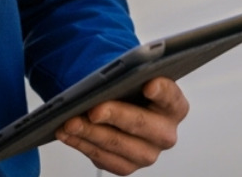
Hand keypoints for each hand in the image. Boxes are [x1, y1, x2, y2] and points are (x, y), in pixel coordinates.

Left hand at [56, 77, 188, 174]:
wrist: (117, 105)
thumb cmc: (126, 88)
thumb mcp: (130, 76)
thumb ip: (125, 76)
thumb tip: (102, 80)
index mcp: (174, 106)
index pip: (172, 98)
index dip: (162, 91)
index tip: (148, 85)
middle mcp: (165, 133)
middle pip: (143, 125)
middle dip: (116, 116)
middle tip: (94, 109)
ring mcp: (147, 153)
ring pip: (119, 145)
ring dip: (91, 133)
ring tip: (70, 122)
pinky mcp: (126, 166)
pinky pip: (104, 159)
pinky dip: (82, 144)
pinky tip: (67, 133)